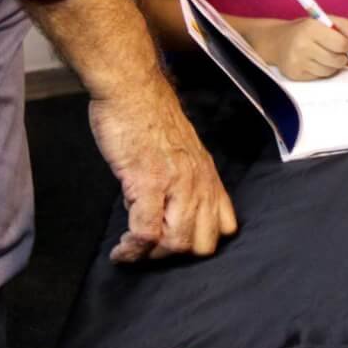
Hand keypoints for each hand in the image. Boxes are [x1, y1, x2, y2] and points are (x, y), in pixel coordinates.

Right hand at [89, 77, 236, 262]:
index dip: (199, 243)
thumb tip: (170, 209)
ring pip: (177, 242)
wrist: (132, 90)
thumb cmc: (148, 117)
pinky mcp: (148, 182)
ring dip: (151, 255)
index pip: (225, 225)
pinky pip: (146, 232)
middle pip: (202, 243)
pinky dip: (132, 249)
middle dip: (174, 256)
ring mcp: (176, 183)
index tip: (174, 245)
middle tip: (150, 250)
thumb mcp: (180, 150)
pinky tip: (121, 250)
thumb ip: (183, 179)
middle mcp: (198, 181)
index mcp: (208, 175)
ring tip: (132, 251)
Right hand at [254, 16, 347, 80]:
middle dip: (343, 57)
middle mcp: (302, 45)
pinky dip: (323, 71)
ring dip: (334, 65)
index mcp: (311, 28)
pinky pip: (320, 76)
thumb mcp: (324, 20)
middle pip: (337, 60)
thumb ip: (345, 25)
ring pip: (330, 70)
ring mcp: (297, 61)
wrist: (278, 41)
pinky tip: (317, 62)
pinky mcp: (295, 74)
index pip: (341, 44)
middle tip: (340, 53)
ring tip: (328, 56)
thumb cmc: (306, 30)